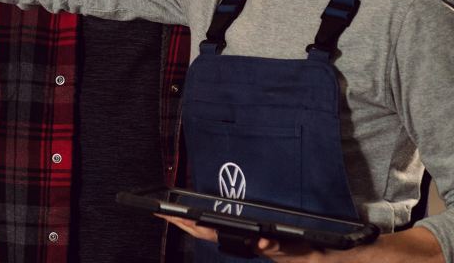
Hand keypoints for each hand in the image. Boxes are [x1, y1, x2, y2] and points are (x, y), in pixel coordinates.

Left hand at [159, 215, 329, 261]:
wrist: (308, 257)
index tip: (174, 215)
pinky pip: (218, 230)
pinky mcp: (244, 237)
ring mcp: (239, 239)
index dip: (191, 223)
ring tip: (172, 215)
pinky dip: (204, 225)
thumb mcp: (286, 248)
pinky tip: (196, 221)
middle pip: (202, 231)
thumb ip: (274, 247)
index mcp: (243, 241)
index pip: (210, 232)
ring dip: (189, 223)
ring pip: (207, 231)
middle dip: (181, 222)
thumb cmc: (295, 250)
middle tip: (162, 213)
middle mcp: (238, 240)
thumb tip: (260, 245)